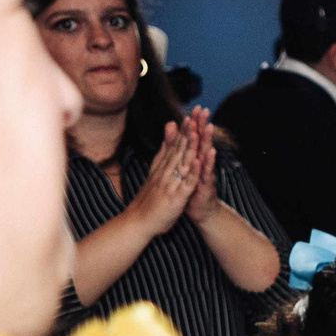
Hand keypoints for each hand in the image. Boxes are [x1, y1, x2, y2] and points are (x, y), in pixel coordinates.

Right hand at [128, 120, 197, 236]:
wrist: (137, 221)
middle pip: (179, 148)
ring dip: (190, 145)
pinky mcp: (176, 196)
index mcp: (161, 168)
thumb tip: (164, 143)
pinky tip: (198, 160)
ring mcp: (171, 182)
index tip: (189, 115)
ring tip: (197, 129)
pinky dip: (192, 171)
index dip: (182, 130)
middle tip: (196, 114)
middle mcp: (165, 172)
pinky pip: (186, 182)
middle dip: (188, 130)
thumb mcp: (153, 175)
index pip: (173, 146)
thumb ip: (160, 157)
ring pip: (182, 161)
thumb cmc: (148, 201)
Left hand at [178, 108, 221, 223]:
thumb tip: (177, 133)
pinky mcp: (205, 186)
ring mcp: (205, 174)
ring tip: (208, 127)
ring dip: (207, 141)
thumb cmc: (192, 189)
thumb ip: (181, 150)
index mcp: (195, 159)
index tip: (195, 107)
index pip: (195, 138)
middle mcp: (202, 164)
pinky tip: (207, 154)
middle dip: (203, 126)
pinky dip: (206, 164)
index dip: (195, 122)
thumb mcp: (185, 168)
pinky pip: (206, 173)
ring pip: (206, 155)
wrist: (202, 211)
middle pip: (202, 141)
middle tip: (204, 111)